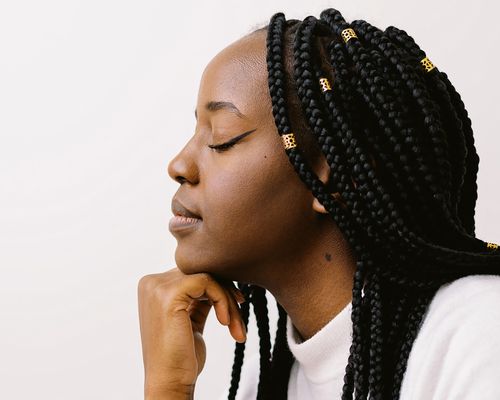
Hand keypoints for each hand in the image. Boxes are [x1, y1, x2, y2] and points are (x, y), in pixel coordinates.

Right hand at [137, 267, 246, 396]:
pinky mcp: (170, 294)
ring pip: (208, 277)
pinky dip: (223, 300)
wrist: (170, 382)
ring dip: (228, 301)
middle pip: (201, 272)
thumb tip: (223, 277)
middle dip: (226, 294)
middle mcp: (151, 283)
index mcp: (153, 287)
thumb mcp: (190, 318)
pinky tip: (225, 322)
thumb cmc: (181, 356)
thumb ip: (199, 297)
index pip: (193, 273)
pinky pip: (208, 282)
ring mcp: (158, 287)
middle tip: (237, 320)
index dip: (218, 287)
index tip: (236, 304)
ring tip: (235, 327)